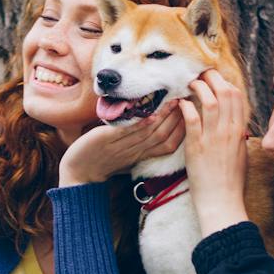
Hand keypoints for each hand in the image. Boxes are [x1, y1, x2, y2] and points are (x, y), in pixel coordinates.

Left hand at [57, 101, 183, 184]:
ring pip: (150, 132)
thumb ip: (142, 143)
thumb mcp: (127, 153)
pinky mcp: (106, 140)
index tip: (194, 112)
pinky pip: (127, 132)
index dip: (184, 129)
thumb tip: (156, 125)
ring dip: (164, 116)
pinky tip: (151, 113)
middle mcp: (136, 151)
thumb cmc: (103, 161)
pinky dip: (140, 122)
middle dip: (179, 118)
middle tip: (190, 101)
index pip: (170, 143)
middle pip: (164, 135)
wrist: (78, 173)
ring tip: (176, 101)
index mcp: (143, 155)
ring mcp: (122, 146)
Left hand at [178, 70, 251, 231]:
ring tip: (189, 85)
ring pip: (210, 101)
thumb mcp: (239, 155)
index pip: (237, 97)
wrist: (221, 201)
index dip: (225, 82)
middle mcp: (229, 131)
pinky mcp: (197, 146)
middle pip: (225, 92)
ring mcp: (213, 138)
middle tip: (200, 74)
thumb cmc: (230, 182)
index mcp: (239, 131)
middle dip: (212, 78)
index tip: (214, 79)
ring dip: (198, 88)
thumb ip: (237, 138)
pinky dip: (186, 107)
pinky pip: (192, 119)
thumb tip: (236, 127)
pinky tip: (181, 103)